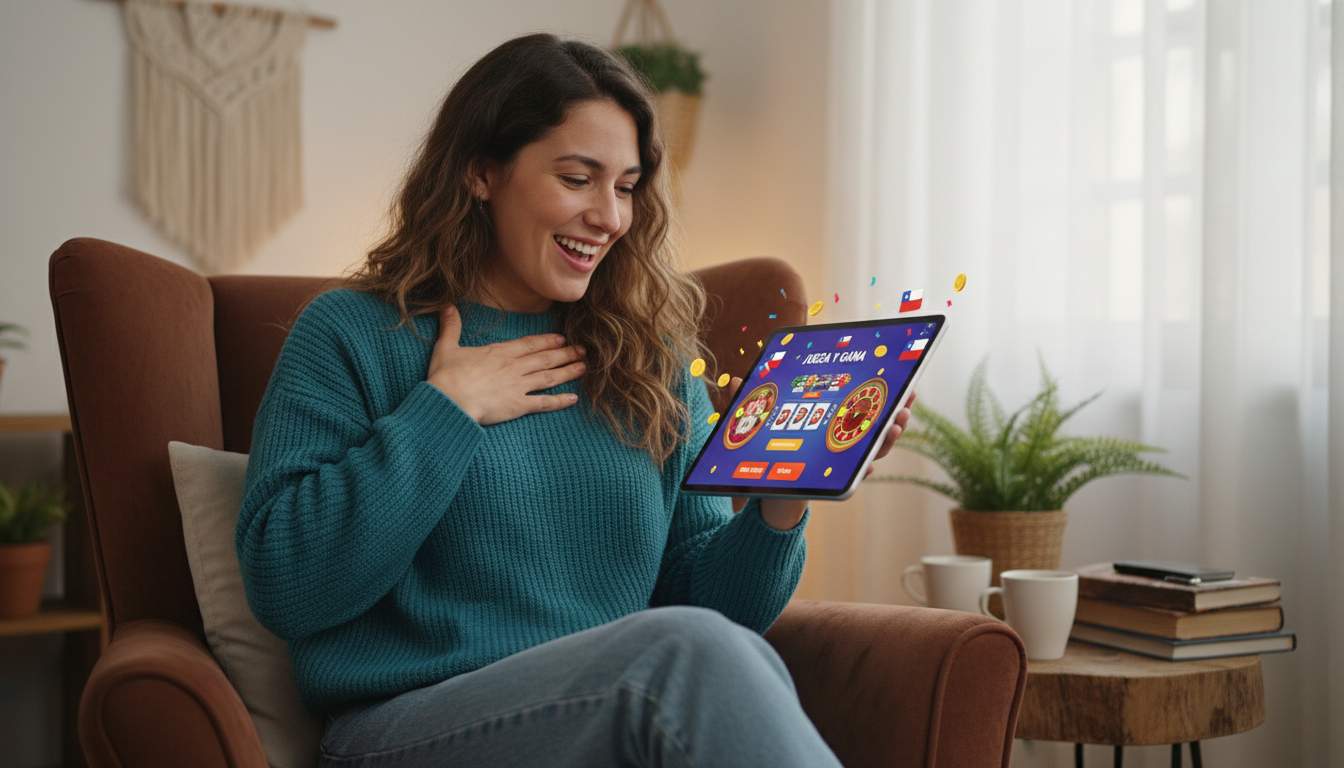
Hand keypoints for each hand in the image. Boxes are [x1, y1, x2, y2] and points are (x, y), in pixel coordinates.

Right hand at [427, 304, 585, 424]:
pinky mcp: (518, 405)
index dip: (547, 341)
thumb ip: (451, 327)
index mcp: (499, 352)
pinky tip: (573, 399)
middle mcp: (514, 367)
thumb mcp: (446, 347)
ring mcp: (518, 386)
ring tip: (584, 367)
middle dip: (565, 354)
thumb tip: (446, 306)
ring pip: (549, 377)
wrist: (450, 401)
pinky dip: (559, 401)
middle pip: (545, 358)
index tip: (561, 339)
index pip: (529, 344)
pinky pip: (544, 403)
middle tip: (582, 351)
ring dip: (568, 371)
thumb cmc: (446, 376)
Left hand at [719, 377, 916, 481]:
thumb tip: (737, 380)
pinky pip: (851, 478)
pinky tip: (870, 465)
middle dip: (895, 413)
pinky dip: (862, 471)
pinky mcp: (830, 483)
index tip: (902, 380)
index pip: (860, 406)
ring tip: (894, 427)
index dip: (881, 394)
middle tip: (907, 400)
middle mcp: (840, 445)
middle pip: (874, 426)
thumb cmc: (765, 456)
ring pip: (869, 451)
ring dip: (886, 439)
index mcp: (829, 425)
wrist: (762, 495)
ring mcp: (838, 464)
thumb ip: (750, 406)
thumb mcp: (756, 427)